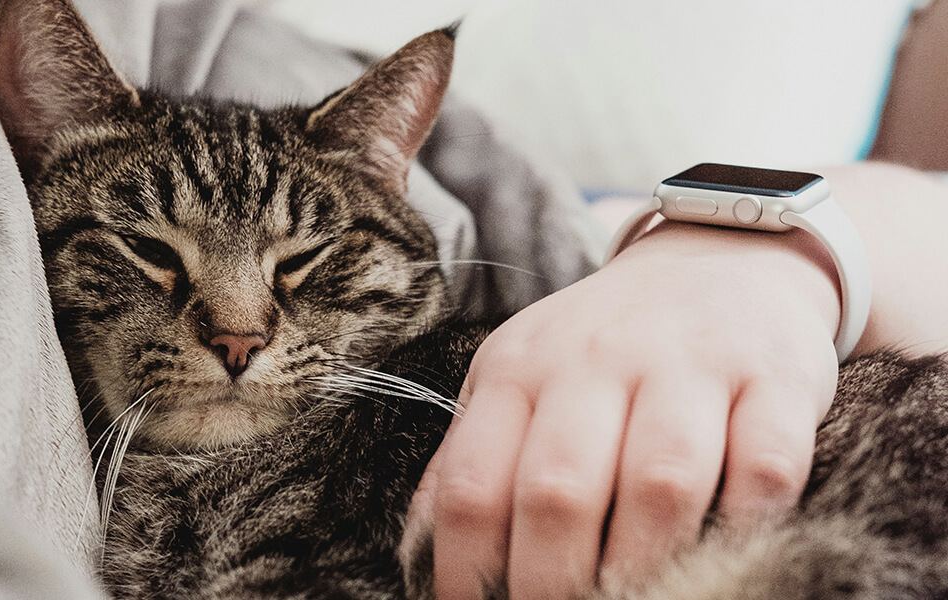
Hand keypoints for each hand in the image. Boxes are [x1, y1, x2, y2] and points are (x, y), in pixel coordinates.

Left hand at [404, 221, 841, 597]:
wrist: (719, 255)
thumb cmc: (605, 341)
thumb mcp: (519, 375)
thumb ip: (473, 454)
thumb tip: (423, 549)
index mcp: (518, 368)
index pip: (472, 484)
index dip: (465, 571)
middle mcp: (596, 360)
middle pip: (558, 491)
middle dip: (551, 583)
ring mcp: (689, 364)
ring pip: (659, 484)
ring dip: (646, 566)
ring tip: (636, 599)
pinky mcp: (776, 376)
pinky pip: (765, 469)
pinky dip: (747, 525)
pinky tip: (727, 547)